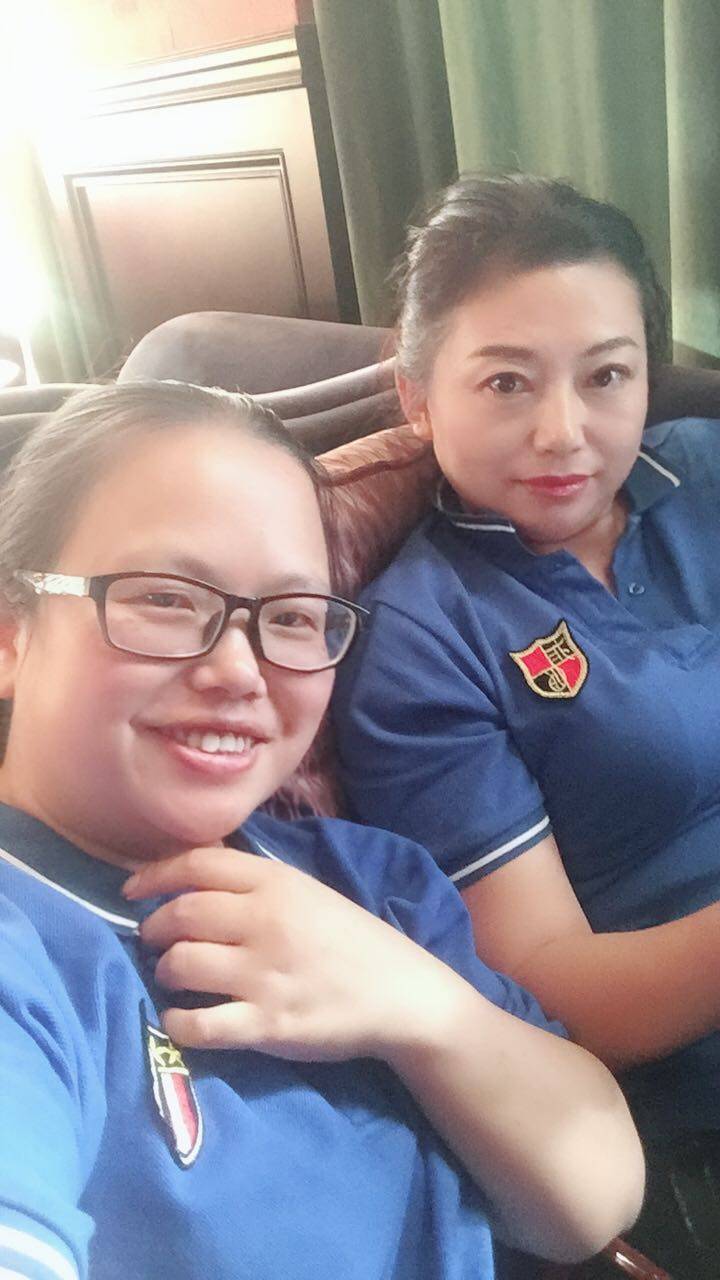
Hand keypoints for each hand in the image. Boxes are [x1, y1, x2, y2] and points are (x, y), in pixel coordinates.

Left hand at [124, 847, 462, 1059]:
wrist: (401, 993)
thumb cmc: (351, 940)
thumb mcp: (309, 892)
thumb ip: (257, 883)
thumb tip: (194, 876)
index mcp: (278, 882)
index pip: (198, 864)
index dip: (155, 874)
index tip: (132, 890)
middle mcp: (266, 921)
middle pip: (181, 914)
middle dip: (154, 928)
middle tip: (153, 939)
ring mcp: (265, 974)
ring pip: (181, 965)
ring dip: (164, 972)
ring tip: (172, 976)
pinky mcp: (268, 1024)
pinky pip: (200, 1024)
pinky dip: (178, 1023)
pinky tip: (181, 1019)